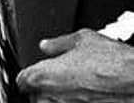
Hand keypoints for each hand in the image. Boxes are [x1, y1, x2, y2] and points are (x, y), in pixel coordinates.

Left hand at [16, 29, 133, 100]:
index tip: (34, 73)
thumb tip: (46, 46)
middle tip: (59, 79)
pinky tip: (85, 94)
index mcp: (44, 75)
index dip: (28, 76)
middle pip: (36, 96)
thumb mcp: (82, 40)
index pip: (22, 80)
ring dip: (57, 97)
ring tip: (74, 87)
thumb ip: (58, 43)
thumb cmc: (113, 61)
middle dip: (43, 88)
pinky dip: (72, 101)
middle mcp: (52, 95)